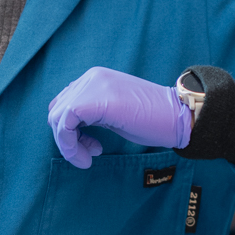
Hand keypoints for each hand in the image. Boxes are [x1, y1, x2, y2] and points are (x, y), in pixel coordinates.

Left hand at [48, 67, 191, 168]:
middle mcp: (91, 77)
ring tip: (88, 157)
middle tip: (88, 155)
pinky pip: (65, 123)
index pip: (64, 102)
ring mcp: (93, 86)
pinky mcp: (96, 101)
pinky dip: (70, 145)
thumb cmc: (152, 119)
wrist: (178, 116)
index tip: (90, 146)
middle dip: (67, 139)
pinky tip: (88, 156)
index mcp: (96, 78)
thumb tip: (67, 129)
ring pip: (57, 117)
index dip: (69, 130)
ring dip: (68, 144)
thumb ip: (92, 113)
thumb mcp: (115, 112)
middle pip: (57, 110)